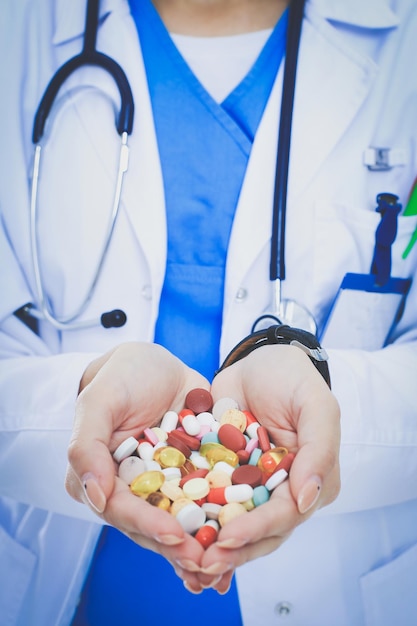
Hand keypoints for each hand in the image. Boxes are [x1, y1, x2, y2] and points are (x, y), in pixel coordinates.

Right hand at [65, 342, 212, 590]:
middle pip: (152, 523)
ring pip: (180, 519)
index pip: (120, 508)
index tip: (173, 534)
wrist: (159, 363)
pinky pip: (206, 500)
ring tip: (223, 566)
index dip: (146, 524)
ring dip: (199, 544)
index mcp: (100, 476)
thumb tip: (94, 496)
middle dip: (177, 545)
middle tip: (205, 562)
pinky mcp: (192, 475)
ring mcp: (164, 484)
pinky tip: (240, 539)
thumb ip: (86, 445)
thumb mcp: (99, 400)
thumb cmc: (122, 376)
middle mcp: (132, 487)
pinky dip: (220, 520)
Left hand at [194, 344, 340, 593]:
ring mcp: (250, 484)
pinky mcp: (222, 473)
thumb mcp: (316, 406)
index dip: (257, 530)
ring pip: (231, 522)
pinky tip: (169, 534)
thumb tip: (308, 499)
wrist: (258, 359)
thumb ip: (319, 450)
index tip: (227, 538)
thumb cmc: (293, 379)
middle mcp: (281, 490)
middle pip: (257, 530)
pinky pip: (207, 499)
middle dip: (230, 550)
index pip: (285, 515)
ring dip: (208, 543)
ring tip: (181, 561)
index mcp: (310, 480)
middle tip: (199, 563)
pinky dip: (192, 518)